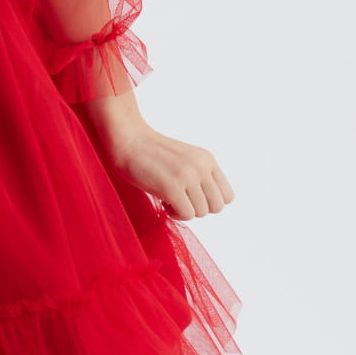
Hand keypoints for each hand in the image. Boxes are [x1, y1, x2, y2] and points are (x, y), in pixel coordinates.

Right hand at [82, 94, 234, 220]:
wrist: (128, 139)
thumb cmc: (150, 153)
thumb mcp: (185, 159)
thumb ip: (200, 176)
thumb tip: (206, 205)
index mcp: (207, 159)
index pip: (227, 196)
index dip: (209, 201)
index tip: (191, 197)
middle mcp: (201, 167)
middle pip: (217, 207)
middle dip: (198, 209)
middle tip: (180, 201)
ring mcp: (188, 176)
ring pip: (201, 213)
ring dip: (184, 212)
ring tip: (169, 199)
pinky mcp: (172, 187)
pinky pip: (186, 215)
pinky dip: (175, 214)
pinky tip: (163, 202)